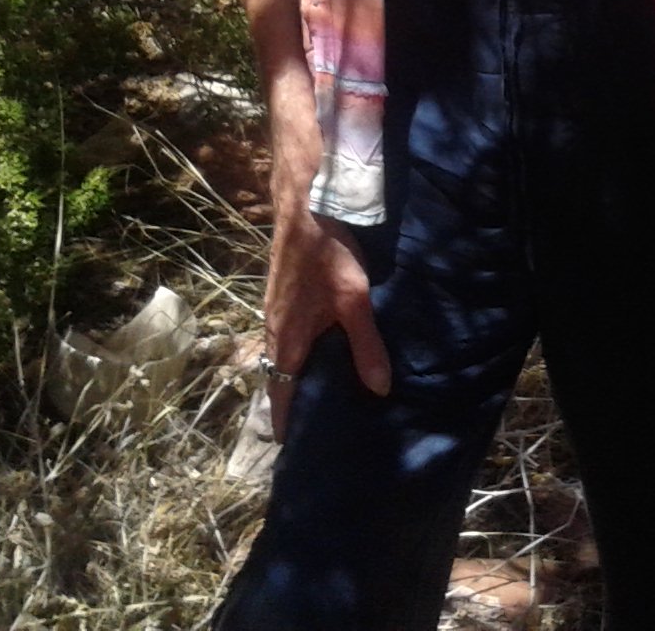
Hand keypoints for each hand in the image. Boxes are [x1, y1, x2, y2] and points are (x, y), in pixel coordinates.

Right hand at [261, 206, 388, 435]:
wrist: (306, 206)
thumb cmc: (327, 254)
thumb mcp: (354, 300)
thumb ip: (366, 345)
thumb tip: (380, 390)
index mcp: (287, 339)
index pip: (280, 393)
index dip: (284, 420)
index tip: (288, 447)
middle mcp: (275, 329)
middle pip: (279, 375)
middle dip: (292, 400)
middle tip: (312, 425)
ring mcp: (276, 309)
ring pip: (283, 353)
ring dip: (296, 373)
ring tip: (320, 391)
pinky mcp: (284, 293)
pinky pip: (288, 333)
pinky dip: (299, 350)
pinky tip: (321, 346)